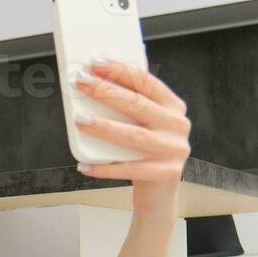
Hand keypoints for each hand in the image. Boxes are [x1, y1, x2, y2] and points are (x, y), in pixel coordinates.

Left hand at [72, 58, 190, 187]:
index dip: (121, 71)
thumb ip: (135, 101)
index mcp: (174, 107)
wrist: (159, 193)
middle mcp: (178, 125)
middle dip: (106, 92)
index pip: (147, 82)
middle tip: (81, 83)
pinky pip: (130, 169)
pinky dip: (105, 168)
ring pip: (134, 136)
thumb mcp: (146, 124)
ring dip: (104, 127)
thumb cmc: (146, 152)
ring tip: (79, 120)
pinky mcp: (166, 173)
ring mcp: (174, 150)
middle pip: (138, 105)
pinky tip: (84, 165)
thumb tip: (103, 74)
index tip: (96, 63)